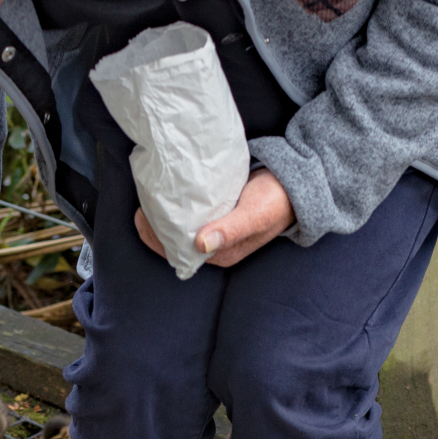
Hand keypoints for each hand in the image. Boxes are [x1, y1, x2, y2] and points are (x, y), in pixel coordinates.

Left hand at [134, 170, 293, 268]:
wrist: (295, 184)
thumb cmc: (277, 202)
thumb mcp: (254, 215)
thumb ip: (230, 230)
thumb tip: (200, 244)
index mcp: (220, 254)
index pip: (178, 253)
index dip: (156, 238)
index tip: (143, 216)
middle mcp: (214, 246)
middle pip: (175, 241)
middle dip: (155, 225)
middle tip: (143, 201)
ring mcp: (215, 229)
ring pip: (181, 226)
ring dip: (165, 214)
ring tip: (151, 194)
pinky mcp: (217, 213)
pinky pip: (191, 212)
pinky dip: (178, 204)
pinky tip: (169, 190)